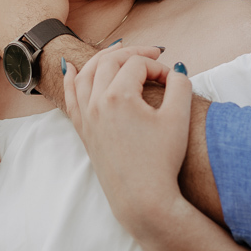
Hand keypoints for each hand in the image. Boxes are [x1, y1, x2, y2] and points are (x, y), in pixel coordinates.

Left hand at [63, 46, 191, 228]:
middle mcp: (96, 102)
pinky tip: (70, 68)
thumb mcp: (178, 118)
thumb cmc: (162, 161)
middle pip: (110, 61)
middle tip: (153, 55)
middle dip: (133, 53)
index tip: (173, 81)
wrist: (143, 200)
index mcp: (118, 96)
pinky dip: (70, 79)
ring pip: (86, 74)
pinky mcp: (84, 131)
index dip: (159, 67)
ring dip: (102, 58)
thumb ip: (180, 85)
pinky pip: (70, 97)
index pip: (138, 64)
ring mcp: (87, 117)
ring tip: (118, 51)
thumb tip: (175, 70)